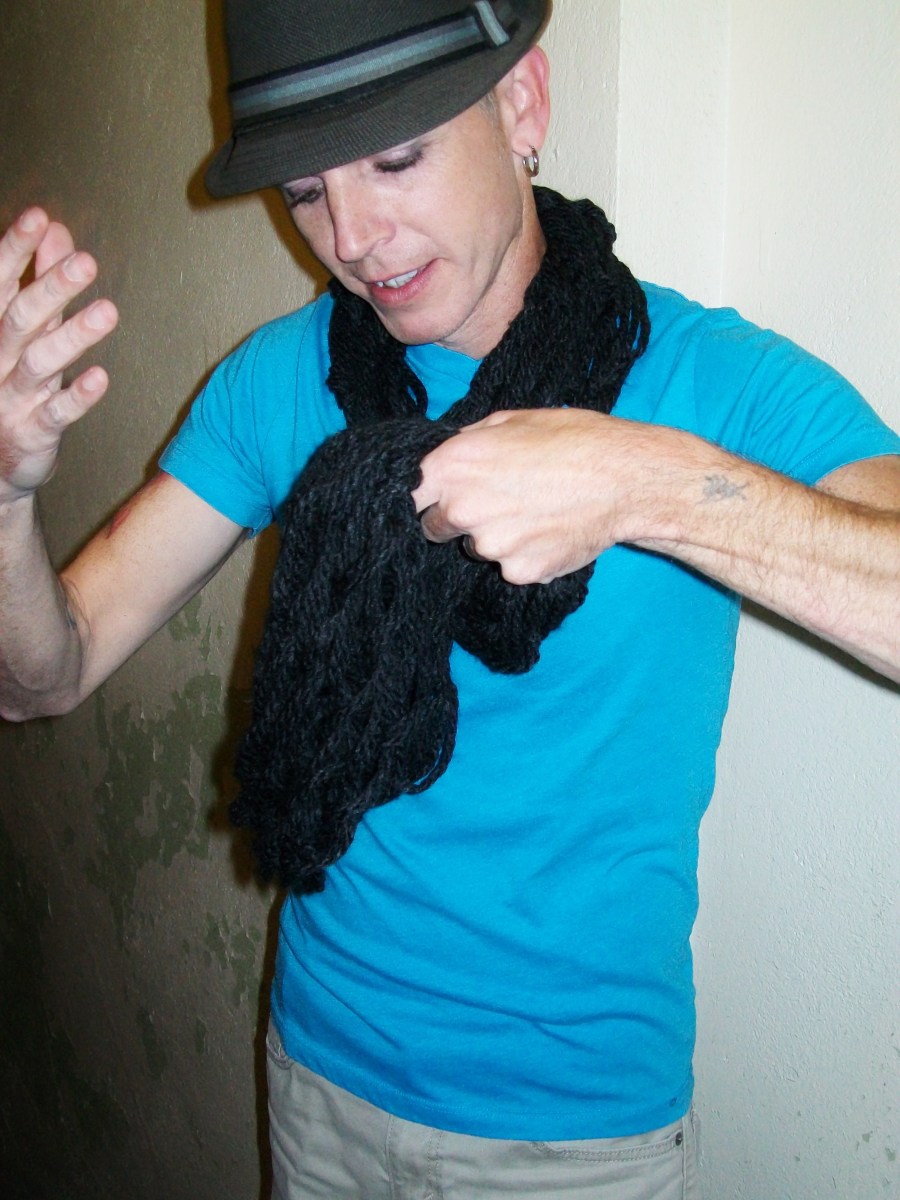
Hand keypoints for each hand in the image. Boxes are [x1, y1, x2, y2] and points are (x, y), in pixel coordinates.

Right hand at [0, 208, 117, 501]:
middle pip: (20, 317)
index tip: (38, 217)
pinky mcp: (33, 431)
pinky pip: (56, 413)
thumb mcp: (27, 327)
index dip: (15, 249)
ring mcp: (12, 396)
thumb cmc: (15, 380)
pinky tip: (101, 378)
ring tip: (108, 313)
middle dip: (50, 288)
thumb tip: (55, 229)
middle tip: (87, 263)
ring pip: (39, 363)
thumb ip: (38, 279)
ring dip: (73, 337)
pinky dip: (77, 396)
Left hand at [411, 408, 663, 583]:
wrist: (624, 479)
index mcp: (452, 466)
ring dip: (495, 538)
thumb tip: (452, 452)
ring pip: (477, 549)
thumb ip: (470, 440)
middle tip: (496, 503)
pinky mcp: (519, 572)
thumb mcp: (512, 421)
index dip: (423, 497)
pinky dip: (527, 556)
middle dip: (457, 519)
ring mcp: (490, 546)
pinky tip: (551, 532)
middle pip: (436, 528)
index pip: (409, 494)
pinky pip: (512, 567)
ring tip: (534, 513)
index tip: (435, 499)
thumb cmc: (572, 440)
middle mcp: (461, 509)